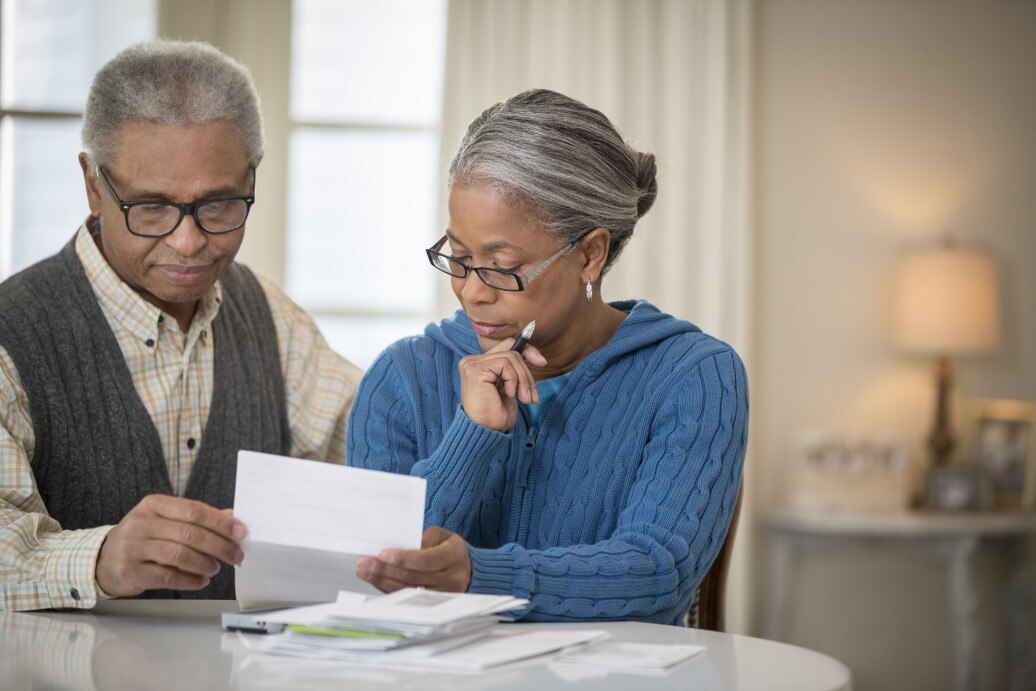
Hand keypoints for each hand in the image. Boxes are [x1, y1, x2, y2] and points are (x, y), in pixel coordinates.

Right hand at [95, 495, 246, 596]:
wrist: (103, 559)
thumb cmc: (144, 537)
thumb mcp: (166, 520)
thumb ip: (197, 518)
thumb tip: (232, 517)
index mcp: (154, 505)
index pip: (194, 510)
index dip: (220, 522)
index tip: (241, 532)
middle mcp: (142, 523)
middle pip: (190, 533)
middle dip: (219, 546)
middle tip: (236, 555)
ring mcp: (134, 548)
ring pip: (179, 555)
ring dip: (205, 563)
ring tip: (216, 568)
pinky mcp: (131, 572)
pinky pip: (168, 577)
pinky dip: (190, 580)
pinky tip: (201, 581)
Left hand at [356, 526, 470, 592]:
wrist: (467, 569)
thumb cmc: (449, 547)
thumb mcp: (441, 535)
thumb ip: (421, 540)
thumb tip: (395, 550)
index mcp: (454, 557)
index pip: (426, 560)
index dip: (403, 558)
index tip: (382, 554)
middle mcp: (451, 579)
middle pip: (413, 577)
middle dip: (385, 570)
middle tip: (364, 564)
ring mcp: (442, 596)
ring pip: (407, 590)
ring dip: (382, 581)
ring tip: (365, 571)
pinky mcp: (432, 604)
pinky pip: (407, 597)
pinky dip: (389, 588)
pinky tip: (376, 580)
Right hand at [458, 338, 546, 431]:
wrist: (486, 432)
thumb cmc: (497, 414)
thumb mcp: (511, 387)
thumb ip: (515, 369)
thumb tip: (536, 356)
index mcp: (480, 363)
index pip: (507, 345)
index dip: (527, 350)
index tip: (542, 362)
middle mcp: (472, 361)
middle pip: (512, 351)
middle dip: (527, 374)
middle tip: (532, 396)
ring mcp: (472, 364)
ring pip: (511, 357)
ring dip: (523, 380)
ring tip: (524, 398)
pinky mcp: (474, 370)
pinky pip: (505, 364)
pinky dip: (513, 379)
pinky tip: (509, 394)